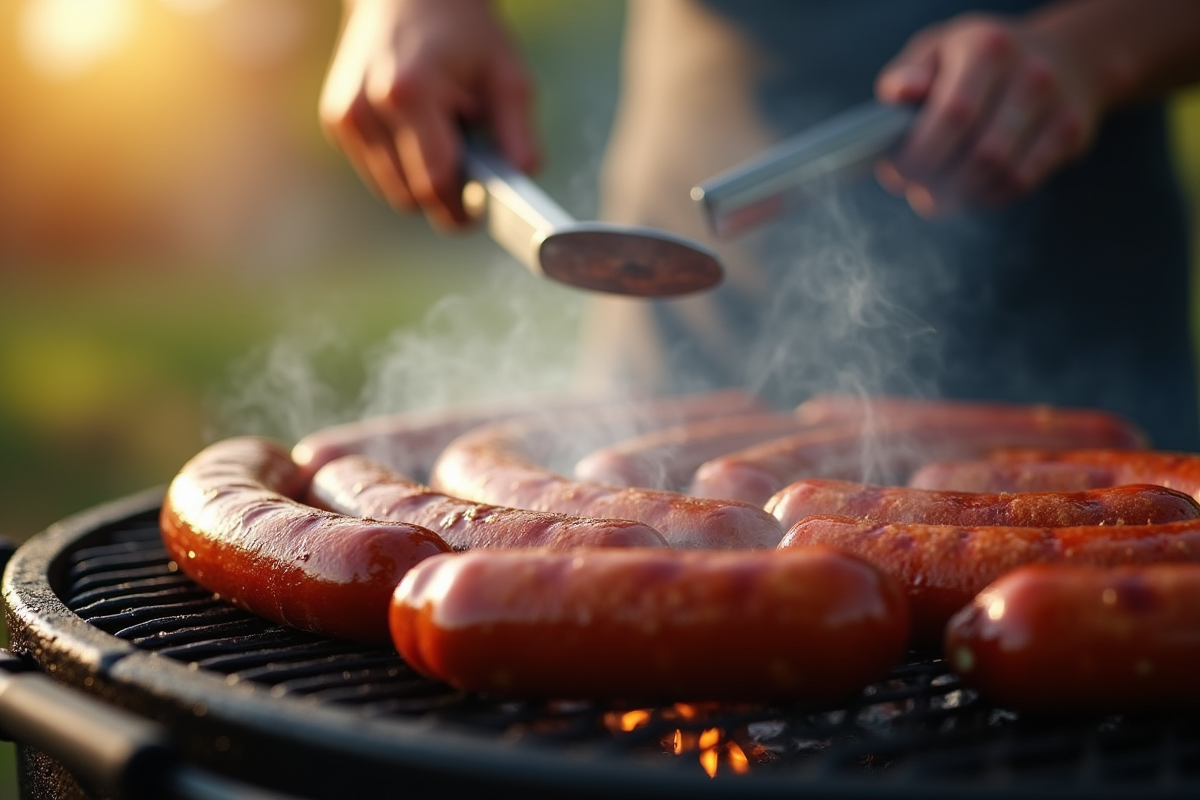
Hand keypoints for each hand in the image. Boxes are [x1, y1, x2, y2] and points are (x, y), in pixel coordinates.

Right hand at [319, 0, 539, 229]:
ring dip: (421, 182)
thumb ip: (516, 132)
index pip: (434, 184)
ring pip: (391, 191)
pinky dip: (401, 166)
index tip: (481, 209)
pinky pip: (376, 172)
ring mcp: (345, 116)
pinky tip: (417, 131)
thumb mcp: (505, 74)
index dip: (462, 208)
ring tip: (444, 141)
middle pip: (410, 197)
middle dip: (444, 198)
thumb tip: (524, 180)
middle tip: (471, 174)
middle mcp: (367, 108)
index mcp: (410, 94)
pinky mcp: (336, 121)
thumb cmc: (464, 33)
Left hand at [874, 12, 1098, 216]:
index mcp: (986, 47)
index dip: (920, 154)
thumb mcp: (938, 49)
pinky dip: (988, 196)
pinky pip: (1021, 182)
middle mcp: (1029, 72)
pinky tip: (971, 191)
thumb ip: (908, 73)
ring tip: (940, 196)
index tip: (898, 172)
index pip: (952, 114)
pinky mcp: (1071, 133)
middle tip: (918, 192)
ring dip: (961, 195)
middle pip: (978, 151)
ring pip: (1001, 172)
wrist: (1065, 54)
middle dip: (937, 182)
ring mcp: (1056, 103)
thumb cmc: (982, 58)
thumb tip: (898, 95)